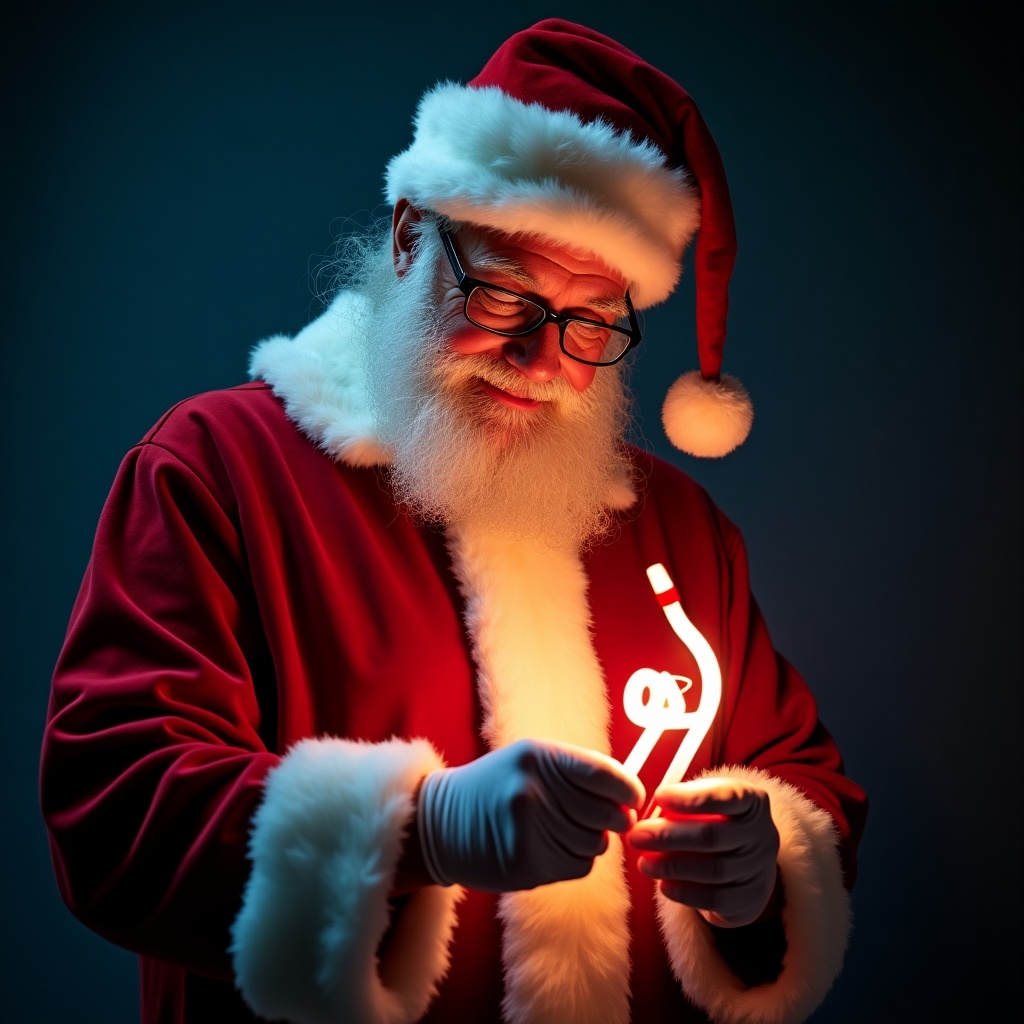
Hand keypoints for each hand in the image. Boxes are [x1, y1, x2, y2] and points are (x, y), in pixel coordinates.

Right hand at [417, 739, 644, 892]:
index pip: (604, 773)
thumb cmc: (494, 788)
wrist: (441, 824)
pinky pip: (579, 866)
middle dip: (613, 819)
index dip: (629, 789)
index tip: (635, 798)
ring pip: (596, 843)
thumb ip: (576, 770)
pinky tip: (552, 849)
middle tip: (604, 819)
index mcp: (537, 755)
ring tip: (565, 832)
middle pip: (606, 813)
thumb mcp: (528, 761)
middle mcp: (533, 788)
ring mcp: (528, 827)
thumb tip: (630, 795)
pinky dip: (575, 861)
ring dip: (591, 841)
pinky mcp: (525, 862)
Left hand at [627, 778, 779, 927]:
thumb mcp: (708, 802)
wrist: (747, 868)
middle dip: (669, 836)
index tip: (659, 795)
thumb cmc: (717, 824)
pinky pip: (715, 899)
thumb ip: (685, 801)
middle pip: (713, 836)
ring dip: (672, 866)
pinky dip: (685, 892)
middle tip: (637, 835)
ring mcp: (758, 870)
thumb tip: (652, 809)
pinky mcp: (749, 902)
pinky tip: (663, 885)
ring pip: (713, 870)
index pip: (728, 795)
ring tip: (644, 863)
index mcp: (752, 802)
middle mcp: (761, 835)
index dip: (693, 797)